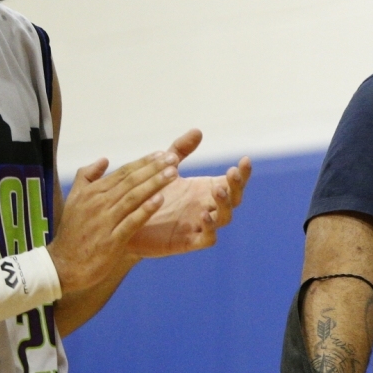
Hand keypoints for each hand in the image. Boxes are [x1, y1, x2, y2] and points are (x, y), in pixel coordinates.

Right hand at [48, 151, 177, 292]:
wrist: (62, 265)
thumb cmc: (73, 232)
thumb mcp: (74, 200)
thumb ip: (87, 177)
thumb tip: (104, 159)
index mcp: (92, 192)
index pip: (123, 172)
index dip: (144, 162)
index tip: (163, 153)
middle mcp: (98, 203)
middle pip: (130, 181)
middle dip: (154, 168)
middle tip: (173, 158)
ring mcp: (104, 221)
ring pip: (133, 197)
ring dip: (154, 184)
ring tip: (173, 173)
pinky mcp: (111, 240)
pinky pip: (131, 222)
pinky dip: (145, 210)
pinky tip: (161, 200)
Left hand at [127, 131, 251, 257]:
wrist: (128, 224)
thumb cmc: (150, 196)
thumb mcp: (164, 169)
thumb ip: (180, 150)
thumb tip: (198, 130)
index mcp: (205, 190)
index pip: (232, 182)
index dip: (243, 173)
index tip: (245, 159)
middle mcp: (207, 208)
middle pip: (234, 199)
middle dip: (236, 186)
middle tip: (231, 173)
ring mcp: (200, 225)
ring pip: (224, 218)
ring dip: (224, 204)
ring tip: (217, 190)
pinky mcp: (188, 242)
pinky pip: (207, 238)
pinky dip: (210, 228)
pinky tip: (203, 215)